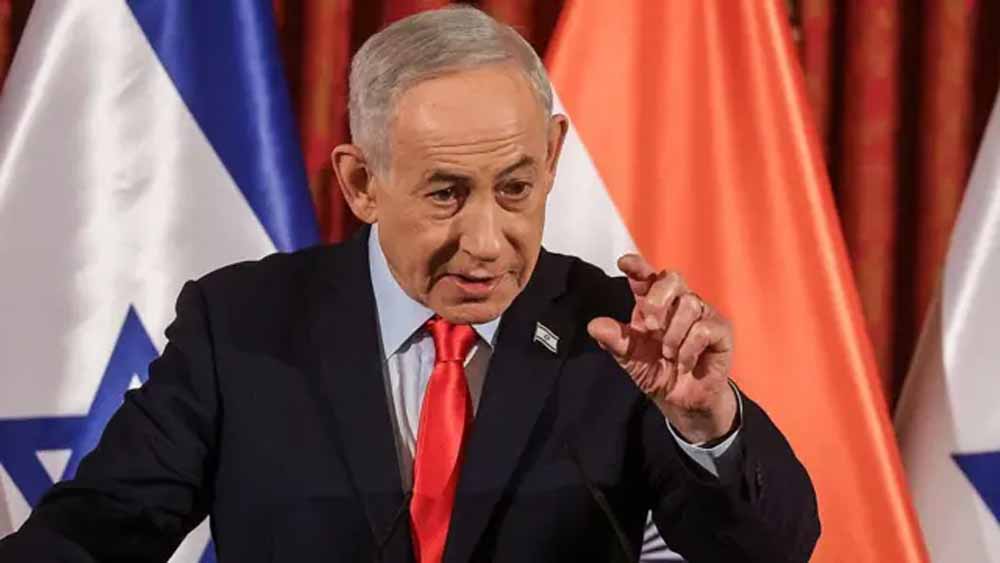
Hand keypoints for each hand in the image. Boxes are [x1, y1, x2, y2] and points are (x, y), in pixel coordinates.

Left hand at [587, 254, 736, 442]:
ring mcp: (703, 314)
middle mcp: (679, 302)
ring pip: (689, 304)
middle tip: (649, 327)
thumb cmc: (658, 372)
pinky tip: (684, 363)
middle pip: (672, 278)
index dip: (638, 266)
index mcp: (654, 304)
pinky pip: (703, 329)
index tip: (624, 262)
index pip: (647, 277)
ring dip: (673, 334)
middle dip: (657, 300)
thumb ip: (615, 341)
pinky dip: (688, 350)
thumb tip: (594, 325)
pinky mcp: (720, 331)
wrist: (682, 402)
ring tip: (668, 354)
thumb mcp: (630, 359)